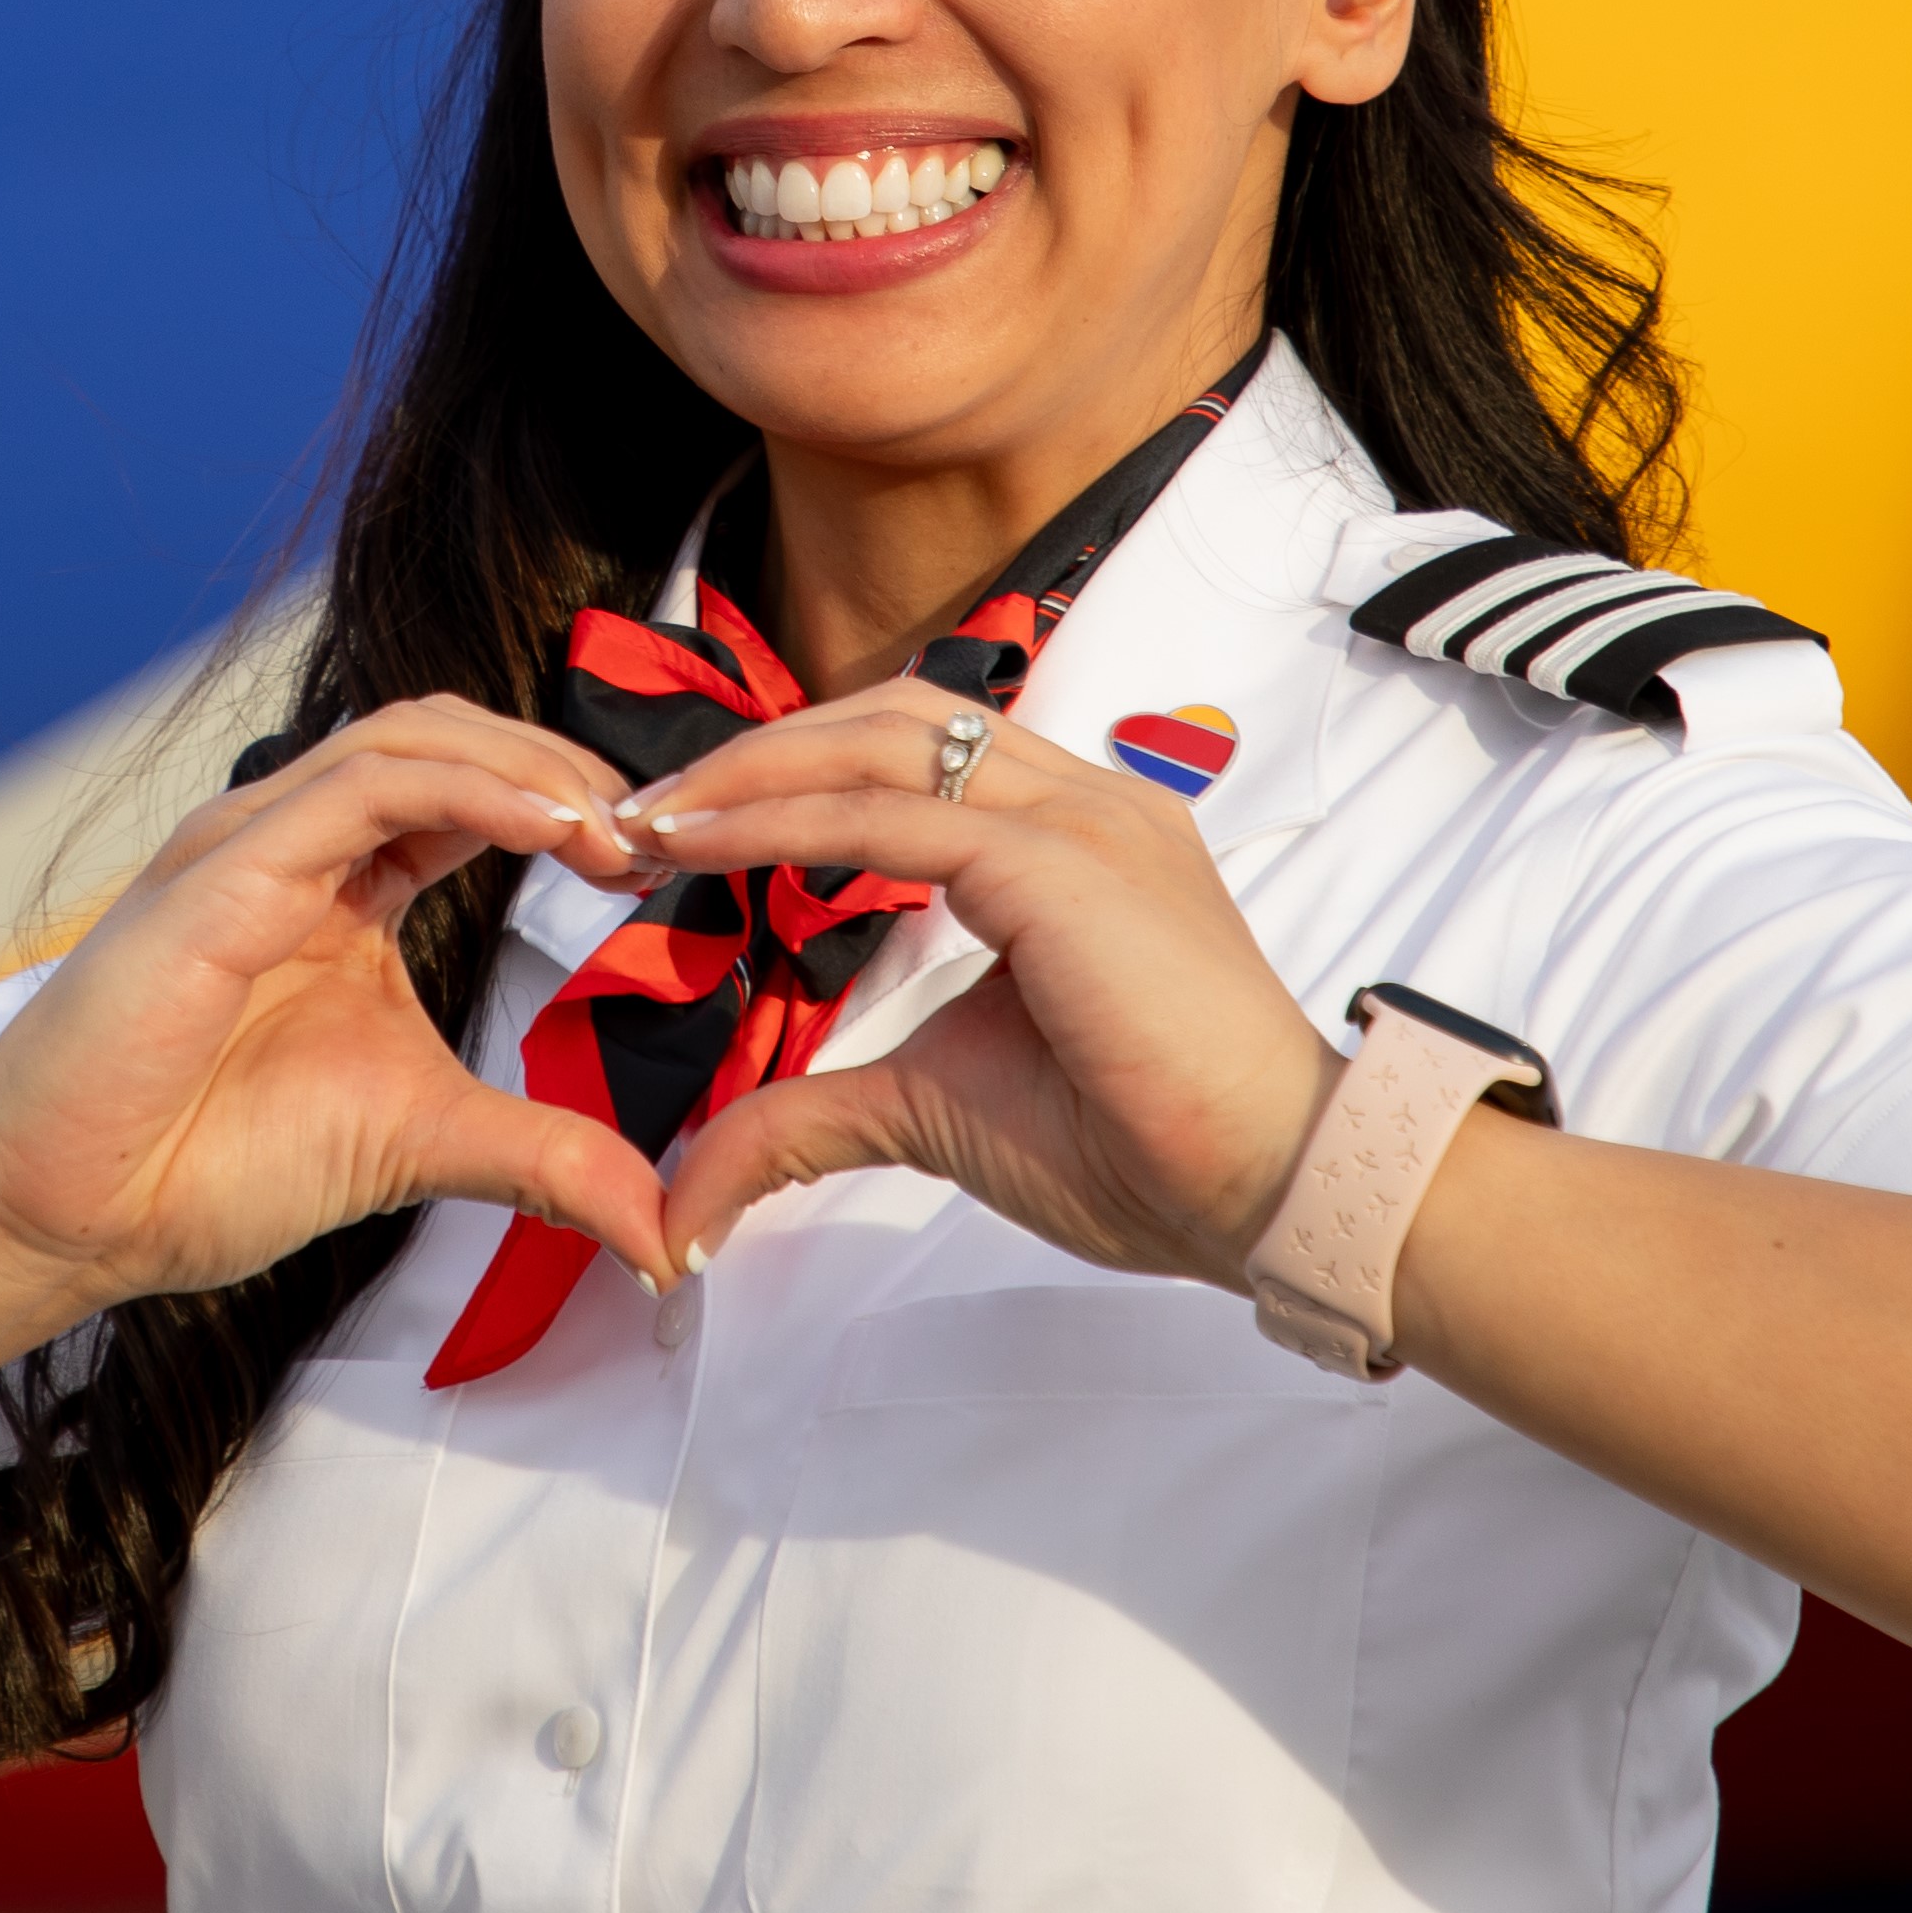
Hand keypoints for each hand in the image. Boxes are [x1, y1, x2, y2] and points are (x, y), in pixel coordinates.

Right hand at [0, 698, 676, 1312]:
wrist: (72, 1216)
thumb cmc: (206, 1164)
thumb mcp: (422, 1144)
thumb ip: (542, 1159)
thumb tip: (662, 1229)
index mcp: (340, 883)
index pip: (471, 786)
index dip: (572, 802)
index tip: (662, 862)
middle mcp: (294, 843)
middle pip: (450, 734)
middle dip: (568, 765)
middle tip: (661, 833)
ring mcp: (250, 845)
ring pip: (408, 736)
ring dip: (532, 766)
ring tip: (619, 827)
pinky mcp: (219, 875)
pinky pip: (359, 790)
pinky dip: (470, 792)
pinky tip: (552, 829)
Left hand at [625, 683, 1344, 1289]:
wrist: (1268, 1188)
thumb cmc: (1142, 1147)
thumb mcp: (934, 1111)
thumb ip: (812, 1117)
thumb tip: (694, 1193)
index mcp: (1075, 837)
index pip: (918, 754)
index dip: (793, 774)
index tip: (684, 831)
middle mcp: (1084, 802)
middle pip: (890, 719)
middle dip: (755, 753)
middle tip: (643, 814)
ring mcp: (1080, 819)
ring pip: (882, 744)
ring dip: (750, 773)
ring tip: (651, 822)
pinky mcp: (1058, 867)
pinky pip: (889, 817)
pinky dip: (780, 822)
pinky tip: (702, 848)